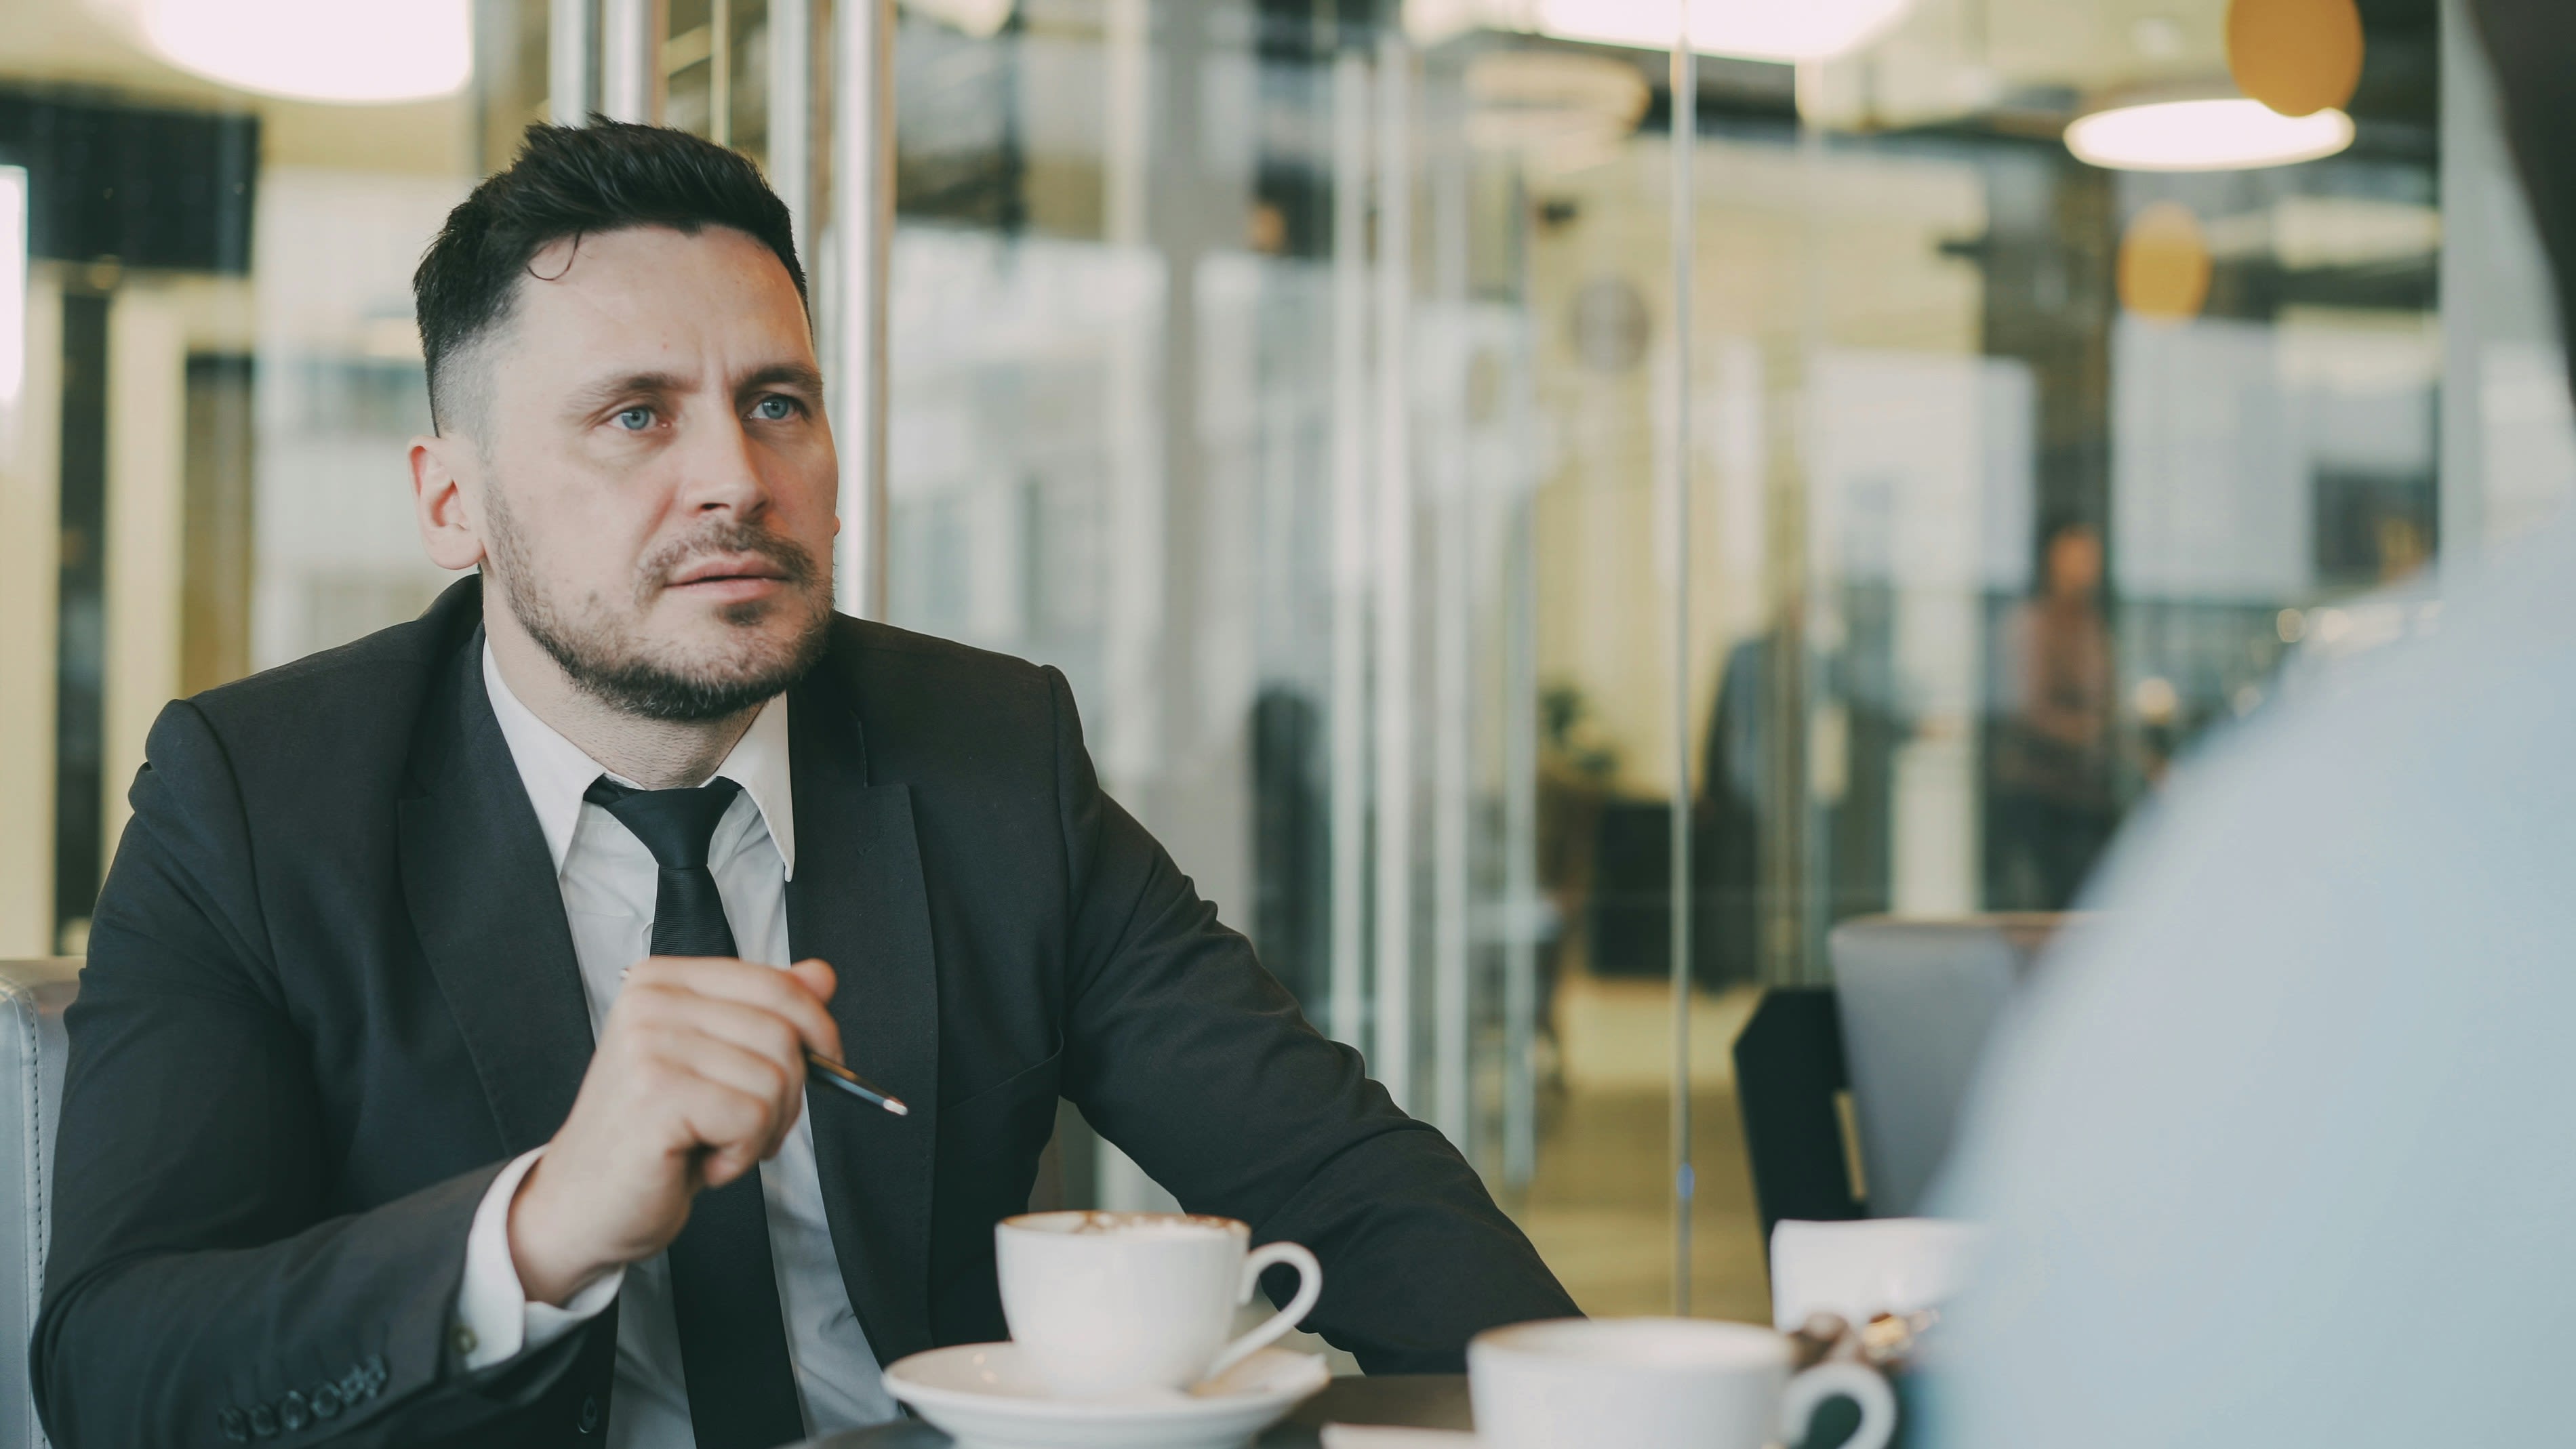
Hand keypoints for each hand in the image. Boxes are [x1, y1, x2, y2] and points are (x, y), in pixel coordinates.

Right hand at [507, 956, 839, 1305]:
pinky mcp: (656, 1093)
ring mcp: (648, 1043)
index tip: (823, 1061)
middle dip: (788, 1094)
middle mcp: (650, 1001)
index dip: (816, 1027)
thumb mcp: (717, 1066)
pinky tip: (700, 1163)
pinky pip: (752, 1118)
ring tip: (714, 1145)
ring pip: (776, 1077)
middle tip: (748, 1128)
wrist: (583, 1207)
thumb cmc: (652, 1140)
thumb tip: (821, 975)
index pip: (774, 982)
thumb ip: (765, 1014)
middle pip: (783, 1033)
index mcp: (663, 981)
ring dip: (763, 1130)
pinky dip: (742, 1155)